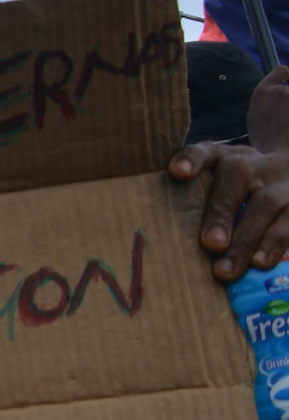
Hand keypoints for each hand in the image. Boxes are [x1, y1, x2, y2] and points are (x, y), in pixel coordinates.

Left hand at [170, 67, 288, 278]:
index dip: (191, 160)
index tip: (176, 172)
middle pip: (239, 179)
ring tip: (233, 268)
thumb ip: (187, 196)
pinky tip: (263, 265)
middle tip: (211, 245)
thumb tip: (144, 226)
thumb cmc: (237, 189)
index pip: (206, 151)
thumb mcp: (215, 183)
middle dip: (223, 214)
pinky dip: (280, 244)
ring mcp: (286, 183)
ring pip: (272, 204)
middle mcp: (258, 164)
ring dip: (252, 237)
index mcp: (226, 157)